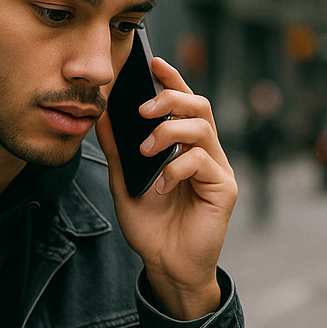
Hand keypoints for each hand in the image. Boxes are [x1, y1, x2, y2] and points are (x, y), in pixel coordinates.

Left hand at [96, 55, 236, 320]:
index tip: (151, 62)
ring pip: (202, 130)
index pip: (183, 103)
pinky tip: (160, 186)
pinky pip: (202, 163)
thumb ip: (117, 150)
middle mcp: (205, 153)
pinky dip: (176, 168)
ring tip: (146, 150)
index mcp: (184, 146)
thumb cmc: (150, 226)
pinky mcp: (223, 190)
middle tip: (143, 109)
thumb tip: (102, 114)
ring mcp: (217, 170)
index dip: (171, 79)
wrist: (165, 265)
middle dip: (171, 98)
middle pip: (199, 107)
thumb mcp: (124, 182)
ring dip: (170, 132)